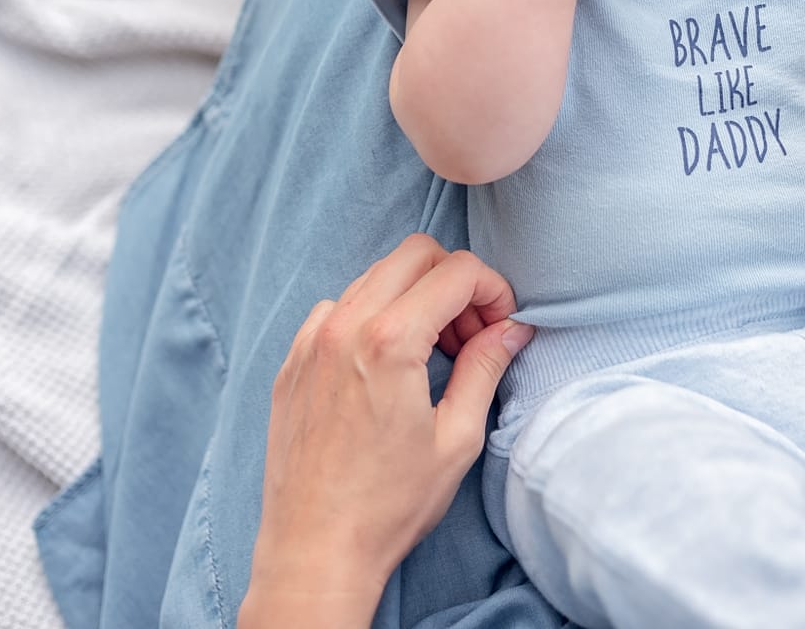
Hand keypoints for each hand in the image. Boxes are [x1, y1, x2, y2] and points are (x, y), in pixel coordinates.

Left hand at [243, 236, 531, 628]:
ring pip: (374, 276)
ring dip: (414, 296)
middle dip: (455, 281)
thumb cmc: (387, 505)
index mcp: (389, 341)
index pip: (457, 272)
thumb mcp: (456, 438)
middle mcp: (343, 327)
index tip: (503, 324)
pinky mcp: (292, 362)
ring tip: (435, 352)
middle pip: (414, 254)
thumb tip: (512, 328)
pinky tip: (387, 364)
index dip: (494, 289)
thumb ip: (486, 368)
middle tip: (472, 333)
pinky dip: (372, 316)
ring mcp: (310, 341)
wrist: (314, 548)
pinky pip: (337, 308)